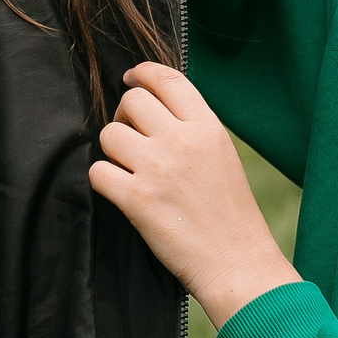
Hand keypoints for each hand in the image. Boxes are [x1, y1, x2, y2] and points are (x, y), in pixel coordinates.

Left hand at [89, 62, 301, 326]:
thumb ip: (193, 130)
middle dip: (125, 117)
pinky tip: (121, 192)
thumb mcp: (223, 157)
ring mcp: (157, 168)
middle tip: (132, 138)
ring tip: (131, 170)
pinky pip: (98, 172)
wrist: (239, 265)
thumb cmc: (232, 216)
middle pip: (131, 101)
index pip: (167, 79)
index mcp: (208, 128)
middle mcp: (182, 141)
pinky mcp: (136, 199)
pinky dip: (104, 181)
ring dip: (113, 151)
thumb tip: (153, 108)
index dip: (142, 73)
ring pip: (108, 134)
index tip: (131, 79)